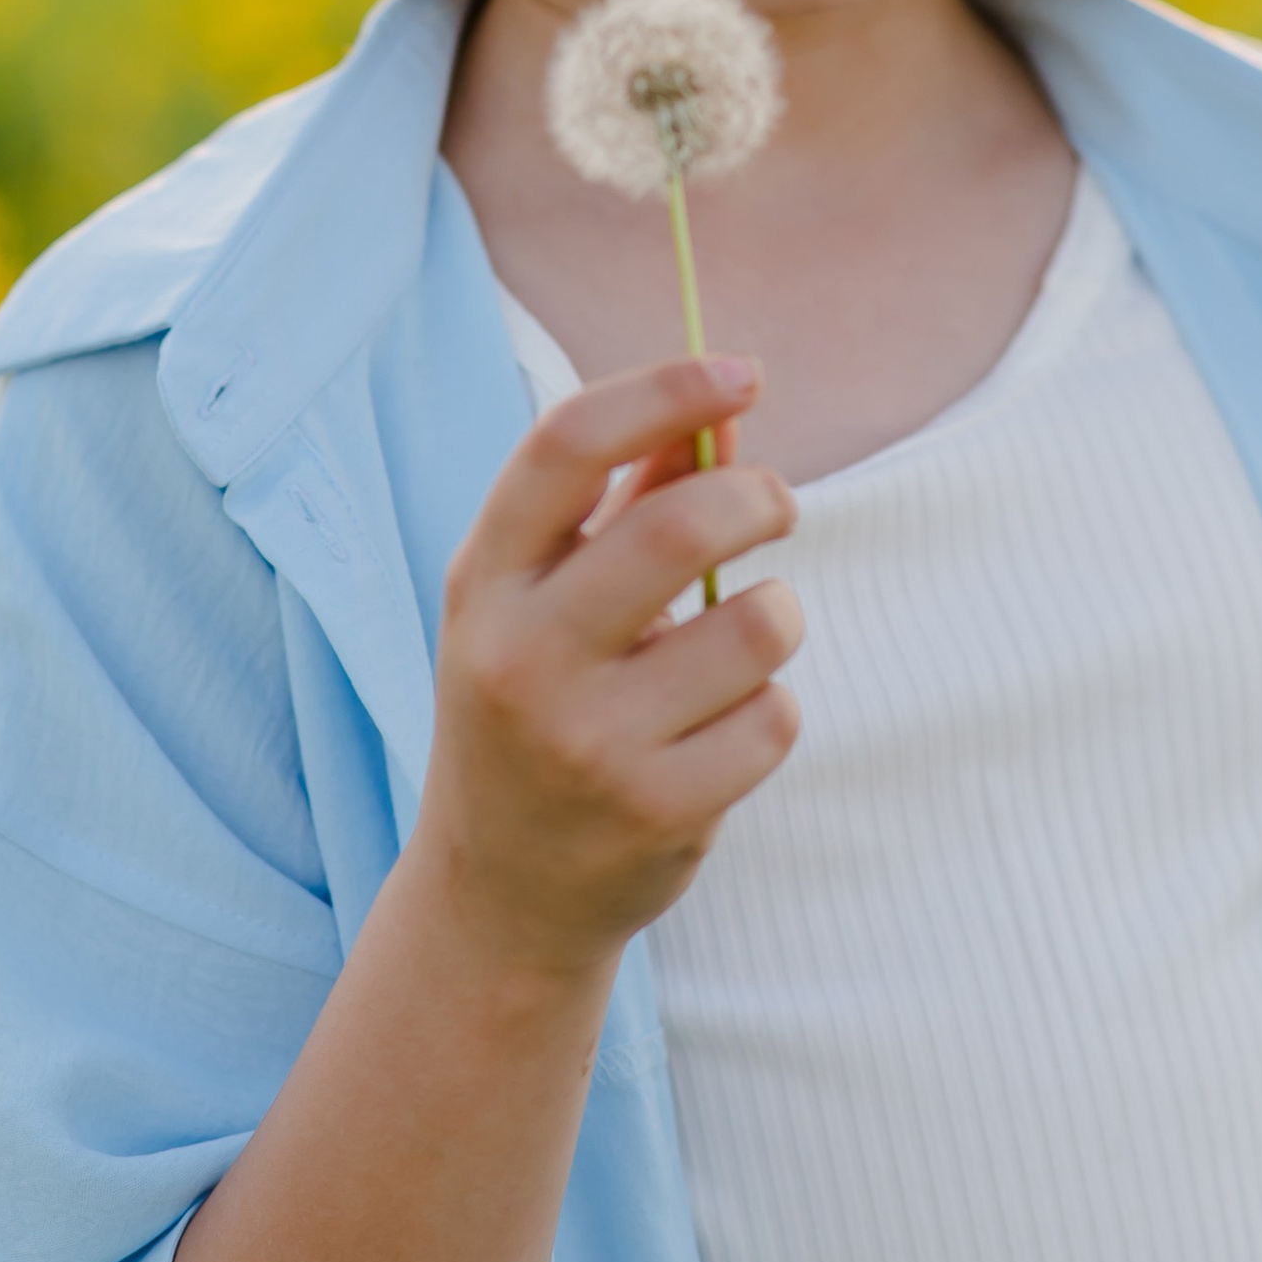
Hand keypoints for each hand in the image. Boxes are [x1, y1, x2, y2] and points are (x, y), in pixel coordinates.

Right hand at [413, 353, 802, 986]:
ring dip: (777, 616)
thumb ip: (629, 497)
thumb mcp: (547, 596)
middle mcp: (521, 655)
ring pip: (757, 626)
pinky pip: (775, 718)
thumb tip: (726, 409)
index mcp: (485, 579)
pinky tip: (721, 736)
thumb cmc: (540, 701)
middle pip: (680, 524)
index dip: (665, 388)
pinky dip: (771, 712)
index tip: (743, 371)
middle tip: (775, 508)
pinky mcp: (656, 810)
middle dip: (759, 497)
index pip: (568, 443)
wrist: (500, 891)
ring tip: (743, 641)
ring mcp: (586, 740)